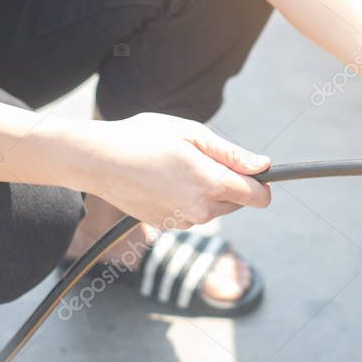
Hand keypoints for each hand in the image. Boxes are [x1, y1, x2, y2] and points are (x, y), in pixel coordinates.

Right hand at [74, 113, 270, 229]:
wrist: (98, 161)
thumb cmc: (144, 139)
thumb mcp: (193, 135)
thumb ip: (232, 154)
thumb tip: (263, 166)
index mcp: (212, 184)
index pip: (258, 196)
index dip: (263, 182)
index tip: (255, 169)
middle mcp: (201, 210)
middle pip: (238, 202)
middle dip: (232, 183)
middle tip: (203, 157)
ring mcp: (183, 221)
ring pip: (215, 208)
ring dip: (209, 190)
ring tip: (179, 166)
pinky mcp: (168, 226)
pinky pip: (193, 213)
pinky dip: (188, 198)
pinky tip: (166, 180)